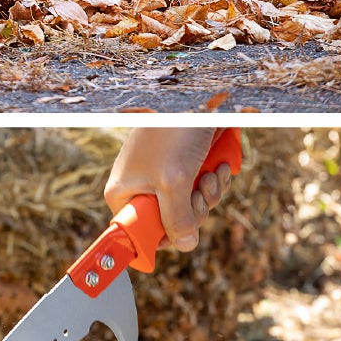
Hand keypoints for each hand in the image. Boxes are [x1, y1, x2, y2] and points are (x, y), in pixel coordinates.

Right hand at [104, 128, 236, 254]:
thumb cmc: (172, 132)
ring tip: (210, 171)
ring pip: (191, 206)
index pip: (141, 235)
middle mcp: (140, 187)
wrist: (195, 96)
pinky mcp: (183, 167)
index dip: (167, 236)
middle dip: (195, 209)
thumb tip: (185, 245)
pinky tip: (218, 165)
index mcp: (123, 194)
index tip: (185, 225)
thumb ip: (177, 220)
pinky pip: (201, 189)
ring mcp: (163, 177)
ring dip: (209, 193)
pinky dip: (214, 180)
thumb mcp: (173, 182)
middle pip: (172, 223)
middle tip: (199, 190)